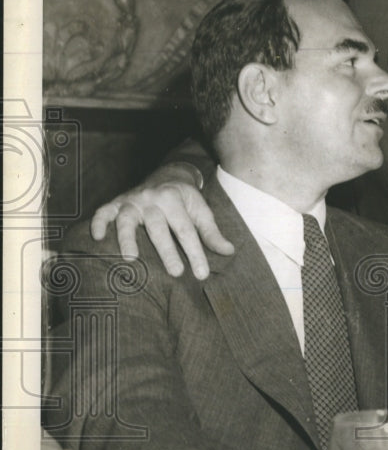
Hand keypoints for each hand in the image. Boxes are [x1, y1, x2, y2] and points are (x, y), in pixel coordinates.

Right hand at [90, 163, 233, 279]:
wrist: (168, 174)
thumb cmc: (186, 199)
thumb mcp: (202, 212)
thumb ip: (212, 233)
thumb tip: (229, 252)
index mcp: (176, 199)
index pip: (186, 230)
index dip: (195, 253)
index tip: (202, 275)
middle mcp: (153, 199)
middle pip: (159, 227)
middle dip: (167, 251)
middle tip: (176, 273)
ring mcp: (133, 200)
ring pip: (128, 219)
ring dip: (127, 238)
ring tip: (131, 260)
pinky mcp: (117, 202)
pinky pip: (103, 211)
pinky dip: (98, 222)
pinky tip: (97, 238)